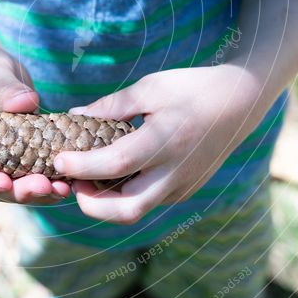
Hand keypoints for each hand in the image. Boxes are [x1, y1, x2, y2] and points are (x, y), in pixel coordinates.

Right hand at [0, 44, 70, 204]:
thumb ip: (4, 88)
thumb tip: (26, 102)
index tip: (3, 182)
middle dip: (20, 192)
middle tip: (43, 187)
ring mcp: (4, 161)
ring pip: (19, 188)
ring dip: (40, 193)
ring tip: (62, 189)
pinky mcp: (26, 156)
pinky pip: (37, 174)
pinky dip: (52, 180)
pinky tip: (69, 180)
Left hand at [53, 65, 273, 223]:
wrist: (239, 104)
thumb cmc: (192, 89)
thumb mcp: (151, 88)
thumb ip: (111, 106)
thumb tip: (74, 116)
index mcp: (165, 142)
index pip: (115, 164)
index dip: (82, 166)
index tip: (58, 159)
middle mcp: (174, 173)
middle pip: (126, 210)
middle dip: (91, 205)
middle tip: (72, 183)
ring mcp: (181, 187)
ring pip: (135, 210)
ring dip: (106, 202)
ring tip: (86, 178)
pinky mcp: (184, 191)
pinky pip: (148, 201)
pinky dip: (124, 194)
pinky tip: (111, 174)